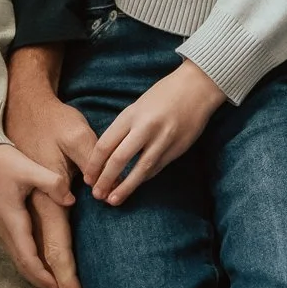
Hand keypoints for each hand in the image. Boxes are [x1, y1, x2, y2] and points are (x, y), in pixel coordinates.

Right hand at [0, 142, 75, 287]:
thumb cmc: (2, 159)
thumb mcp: (28, 168)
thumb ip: (52, 183)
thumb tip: (72, 199)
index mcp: (12, 220)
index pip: (28, 258)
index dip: (44, 277)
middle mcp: (3, 228)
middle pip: (23, 264)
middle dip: (42, 283)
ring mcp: (0, 225)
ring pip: (18, 258)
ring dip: (35, 274)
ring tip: (54, 287)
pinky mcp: (1, 220)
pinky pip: (15, 248)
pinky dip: (29, 261)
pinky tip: (40, 263)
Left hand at [87, 60, 226, 205]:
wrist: (198, 87)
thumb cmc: (164, 94)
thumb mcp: (138, 106)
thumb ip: (125, 128)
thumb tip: (108, 155)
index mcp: (132, 115)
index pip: (105, 145)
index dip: (94, 165)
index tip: (88, 178)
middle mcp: (146, 128)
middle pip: (119, 160)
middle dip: (105, 180)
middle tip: (97, 195)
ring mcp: (164, 139)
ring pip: (140, 169)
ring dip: (125, 187)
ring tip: (113, 200)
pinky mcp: (178, 148)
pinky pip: (157, 167)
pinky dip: (144, 177)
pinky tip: (136, 185)